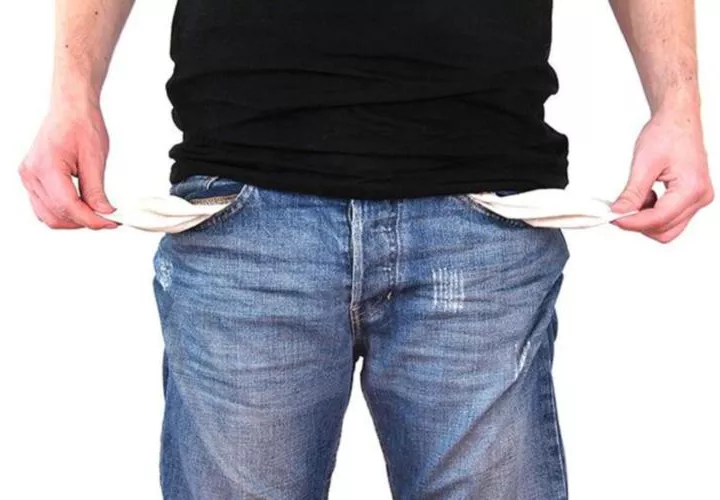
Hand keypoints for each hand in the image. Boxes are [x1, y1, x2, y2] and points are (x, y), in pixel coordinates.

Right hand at [18, 95, 117, 229]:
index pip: (68, 206)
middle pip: (56, 215)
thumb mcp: (95, 159)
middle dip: (83, 222)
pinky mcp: (32, 178)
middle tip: (107, 219)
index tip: (111, 223)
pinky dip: (62, 212)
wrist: (70, 108)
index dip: (91, 220)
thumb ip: (96, 190)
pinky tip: (81, 207)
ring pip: (48, 215)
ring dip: (73, 220)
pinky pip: (43, 206)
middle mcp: (31, 174)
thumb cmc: (81, 125)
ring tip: (96, 213)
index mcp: (46, 167)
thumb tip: (104, 213)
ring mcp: (29, 177)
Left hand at [611, 105, 713, 242]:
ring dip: (646, 219)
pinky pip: (670, 218)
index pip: (658, 219)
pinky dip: (653, 214)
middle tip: (619, 209)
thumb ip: (632, 193)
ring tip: (636, 197)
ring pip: (667, 228)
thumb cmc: (667, 134)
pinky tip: (645, 196)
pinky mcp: (692, 199)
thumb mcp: (644, 164)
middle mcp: (700, 198)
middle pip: (664, 230)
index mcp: (691, 189)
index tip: (613, 218)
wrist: (678, 120)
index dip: (632, 222)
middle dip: (639, 223)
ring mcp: (698, 200)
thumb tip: (619, 214)